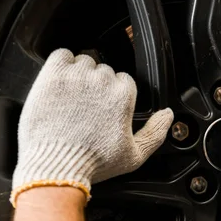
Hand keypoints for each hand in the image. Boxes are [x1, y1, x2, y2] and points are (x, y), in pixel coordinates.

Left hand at [10, 48, 173, 205]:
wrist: (57, 166)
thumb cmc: (93, 163)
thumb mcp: (135, 155)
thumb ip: (156, 132)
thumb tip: (168, 115)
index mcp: (123, 95)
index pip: (124, 80)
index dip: (115, 95)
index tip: (106, 108)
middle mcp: (102, 81)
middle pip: (103, 70)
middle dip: (97, 86)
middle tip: (87, 107)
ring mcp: (76, 76)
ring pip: (83, 61)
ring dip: (80, 74)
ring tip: (72, 98)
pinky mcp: (52, 75)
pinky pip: (61, 55)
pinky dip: (62, 64)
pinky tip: (60, 83)